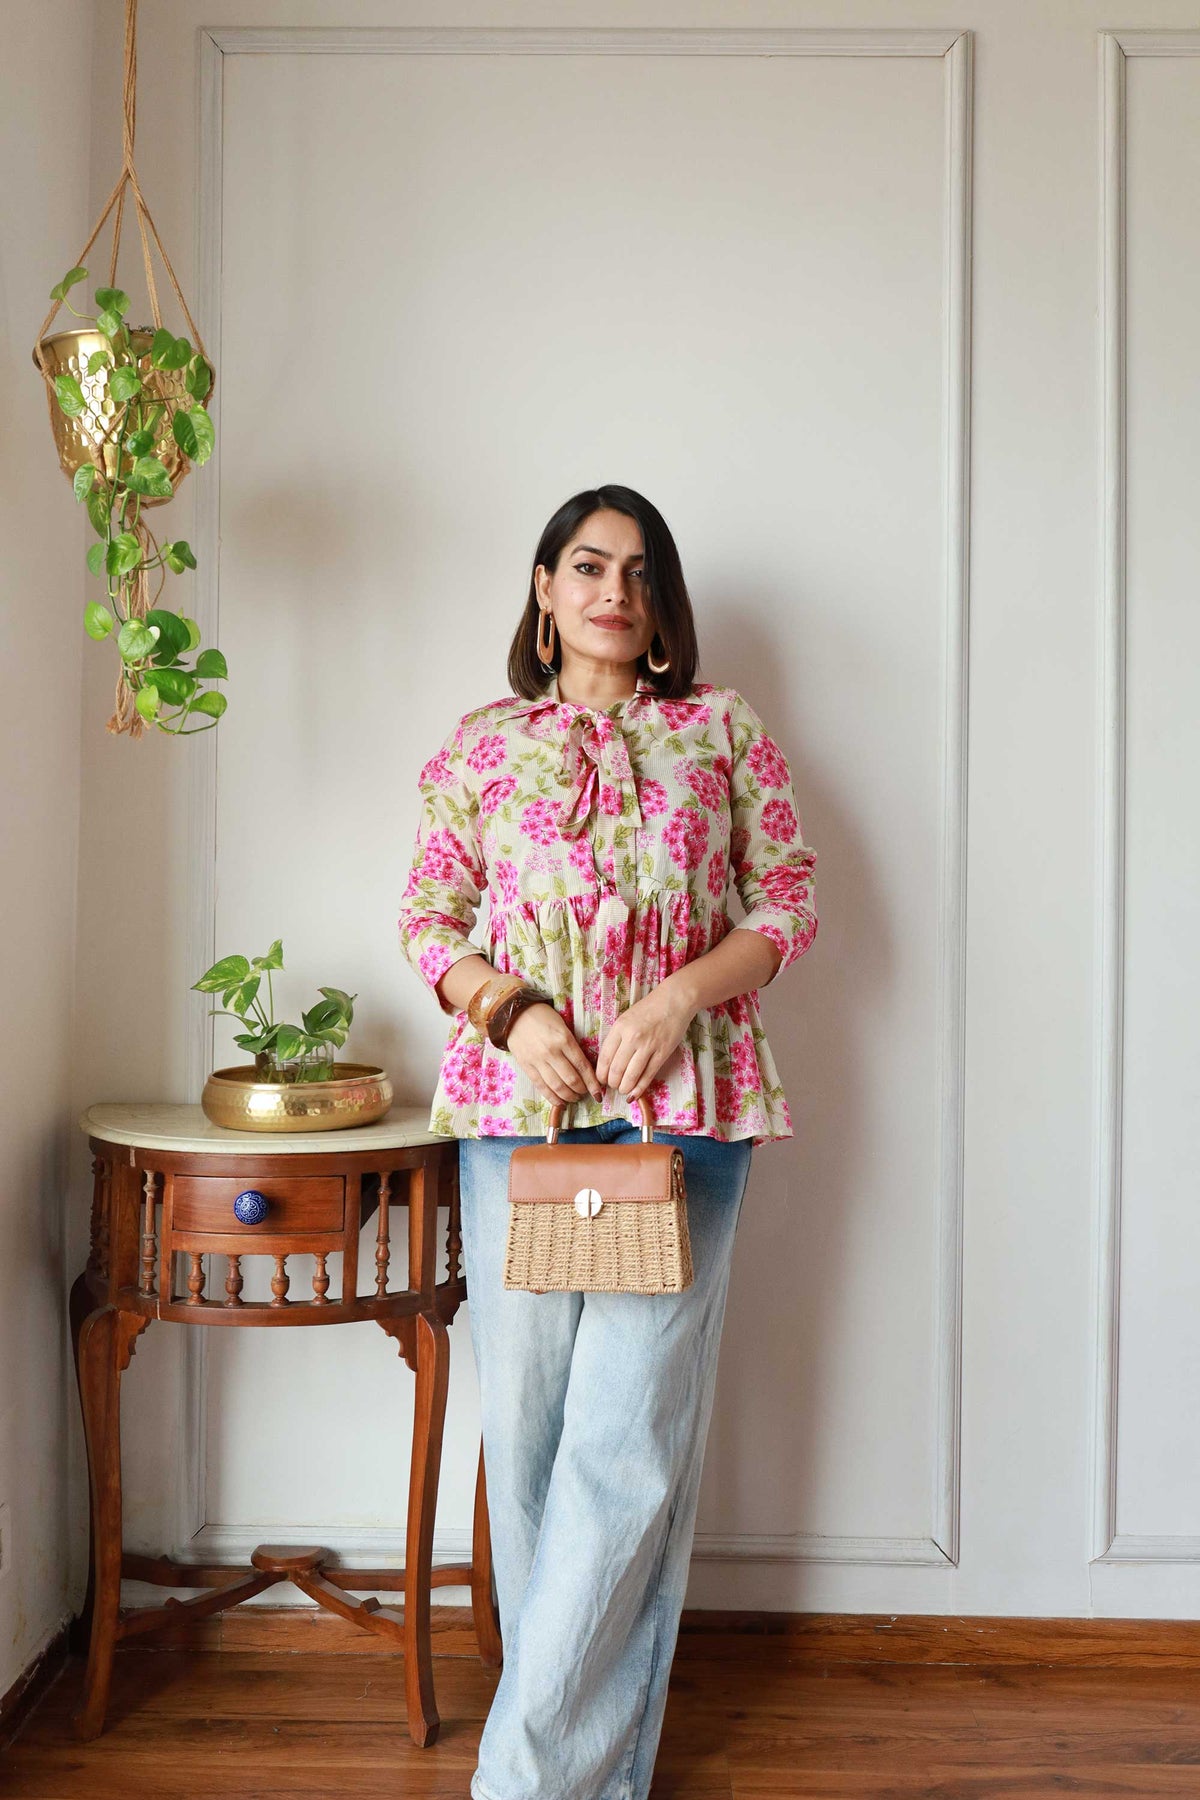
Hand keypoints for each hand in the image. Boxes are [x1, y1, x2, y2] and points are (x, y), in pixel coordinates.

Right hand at [505, 1003, 604, 1105]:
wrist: (515, 1015)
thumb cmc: (543, 1017)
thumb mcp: (563, 1026)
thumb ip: (573, 1045)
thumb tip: (585, 1068)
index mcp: (564, 1039)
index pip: (582, 1066)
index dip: (592, 1083)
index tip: (598, 1093)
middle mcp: (551, 1052)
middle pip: (571, 1079)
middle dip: (582, 1091)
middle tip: (586, 1093)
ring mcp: (537, 1060)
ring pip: (557, 1086)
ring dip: (569, 1096)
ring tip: (574, 1098)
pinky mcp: (526, 1066)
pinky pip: (541, 1087)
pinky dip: (552, 1097)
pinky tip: (559, 1102)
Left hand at [595, 980, 694, 1099]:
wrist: (674, 1001)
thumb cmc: (648, 1009)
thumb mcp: (625, 1019)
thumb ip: (616, 1038)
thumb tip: (608, 1063)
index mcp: (619, 1028)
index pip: (604, 1058)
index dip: (600, 1074)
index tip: (601, 1080)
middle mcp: (632, 1038)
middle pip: (616, 1070)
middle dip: (612, 1083)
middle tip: (613, 1086)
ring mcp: (648, 1046)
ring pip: (631, 1076)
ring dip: (624, 1088)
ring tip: (623, 1090)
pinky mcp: (662, 1053)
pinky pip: (648, 1076)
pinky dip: (640, 1088)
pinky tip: (634, 1094)